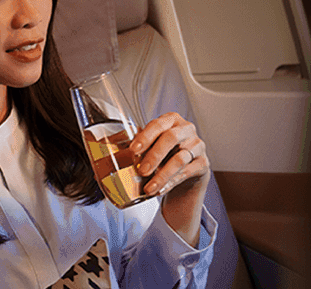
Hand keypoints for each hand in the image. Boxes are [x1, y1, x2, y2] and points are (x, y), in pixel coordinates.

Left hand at [130, 112, 209, 245]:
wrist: (185, 179)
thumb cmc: (164, 159)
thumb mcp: (150, 150)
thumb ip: (135, 148)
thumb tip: (107, 150)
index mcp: (171, 121)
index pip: (158, 124)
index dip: (146, 136)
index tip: (133, 150)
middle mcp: (187, 130)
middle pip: (171, 138)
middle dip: (154, 155)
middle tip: (141, 170)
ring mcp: (197, 146)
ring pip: (180, 158)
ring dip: (162, 174)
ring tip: (148, 188)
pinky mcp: (203, 163)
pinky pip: (187, 172)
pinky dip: (171, 182)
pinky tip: (160, 190)